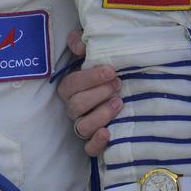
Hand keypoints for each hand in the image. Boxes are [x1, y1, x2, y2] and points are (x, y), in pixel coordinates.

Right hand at [60, 30, 120, 156]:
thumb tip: (81, 46)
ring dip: (100, 115)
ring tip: (119, 102)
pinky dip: (97, 143)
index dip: (90, 78)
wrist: (121, 85)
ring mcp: (82, 126)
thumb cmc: (103, 68)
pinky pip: (89, 149)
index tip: (111, 71)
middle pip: (77, 105)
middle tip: (118, 84)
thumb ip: (81, 41)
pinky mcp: (93, 142)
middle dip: (99, 94)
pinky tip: (108, 133)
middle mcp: (73, 108)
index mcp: (70, 87)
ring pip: (82, 127)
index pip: (72, 84)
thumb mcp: (91, 50)